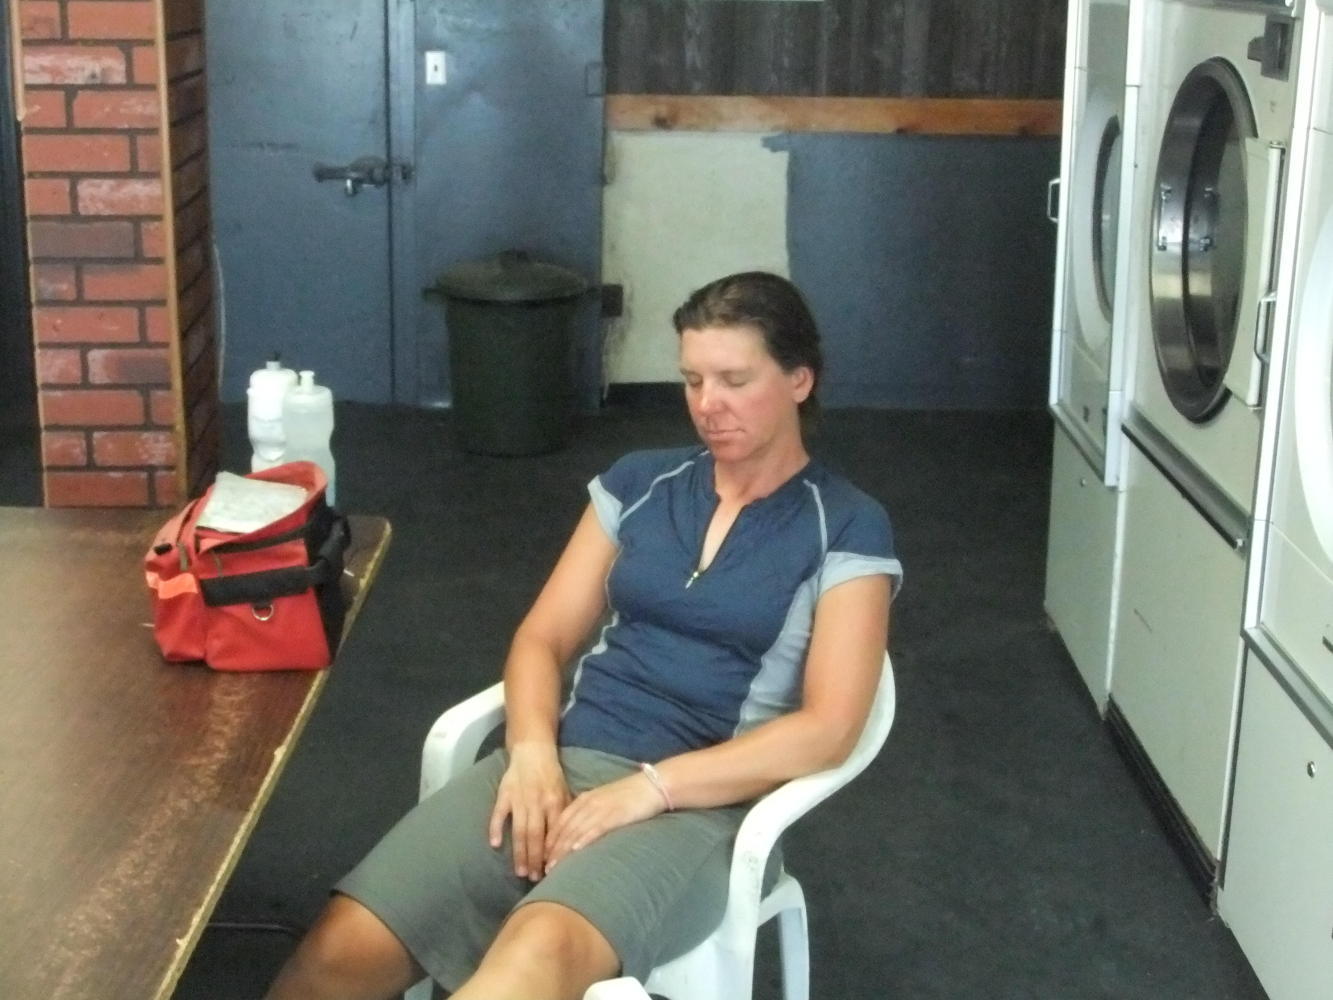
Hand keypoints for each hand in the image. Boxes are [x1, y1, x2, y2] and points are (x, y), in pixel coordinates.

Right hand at [489, 743, 569, 880]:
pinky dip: (495, 828)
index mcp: (554, 802)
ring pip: (519, 830)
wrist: (533, 752)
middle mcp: (537, 802)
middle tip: (535, 878)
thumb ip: (566, 814)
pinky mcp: (504, 794)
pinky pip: (498, 813)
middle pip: (535, 835)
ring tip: (520, 872)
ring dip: (519, 852)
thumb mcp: (564, 792)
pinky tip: (494, 844)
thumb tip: (572, 839)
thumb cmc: (551, 775)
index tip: (553, 870)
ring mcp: (519, 799)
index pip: (554, 832)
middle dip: (535, 859)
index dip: (553, 852)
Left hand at [543, 771, 665, 873]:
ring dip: (562, 850)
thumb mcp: (604, 801)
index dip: (549, 840)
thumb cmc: (630, 796)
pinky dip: (583, 840)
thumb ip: (590, 813)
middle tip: (543, 868)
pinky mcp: (614, 815)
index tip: (542, 857)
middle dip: (552, 849)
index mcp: (584, 799)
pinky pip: (595, 829)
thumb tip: (578, 833)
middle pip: (564, 828)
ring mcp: (600, 808)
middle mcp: (588, 803)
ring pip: (575, 831)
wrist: (652, 785)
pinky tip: (575, 852)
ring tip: (553, 867)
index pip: (560, 821)